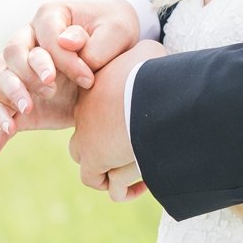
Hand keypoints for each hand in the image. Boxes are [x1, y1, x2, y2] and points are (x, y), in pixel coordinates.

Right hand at [0, 0, 143, 159]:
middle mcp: (27, 43)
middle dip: (28, 72)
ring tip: (27, 110)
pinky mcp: (22, 101)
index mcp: (48, 19)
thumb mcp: (115, 31)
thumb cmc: (113, 35)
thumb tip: (65, 42)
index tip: (87, 77)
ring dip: (10, 94)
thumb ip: (91, 39)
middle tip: (51, 87)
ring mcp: (20, 73)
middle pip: (12, 54)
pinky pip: (1, 116)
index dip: (62, 58)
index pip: (44, 38)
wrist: (114, 53)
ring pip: (0, 80)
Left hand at [70, 40, 167, 197]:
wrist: (154, 93)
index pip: (96, 110)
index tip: (140, 127)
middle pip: (86, 140)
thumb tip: (144, 66)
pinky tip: (142, 186)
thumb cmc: (157, 71)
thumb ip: (138, 60)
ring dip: (116, 173)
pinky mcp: (95, 159)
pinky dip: (124, 190)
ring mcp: (87, 136)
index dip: (116, 123)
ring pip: (92, 165)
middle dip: (110, 151)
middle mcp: (85, 112)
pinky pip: (107, 184)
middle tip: (137, 152)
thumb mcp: (147, 53)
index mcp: (95, 87)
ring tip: (142, 171)